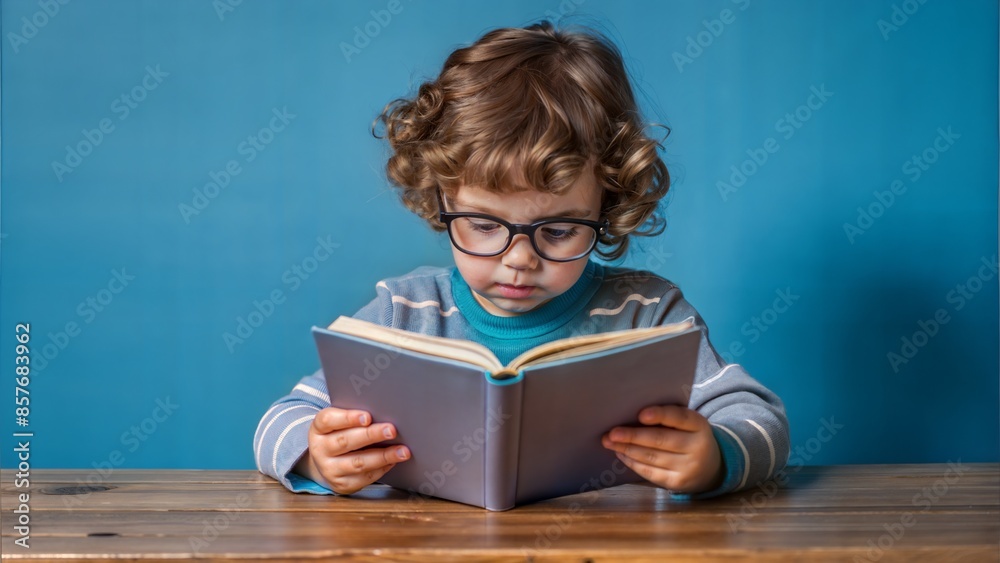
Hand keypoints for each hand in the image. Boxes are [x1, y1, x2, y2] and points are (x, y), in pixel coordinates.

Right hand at [294, 407, 409, 493]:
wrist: (327, 461)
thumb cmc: (340, 434)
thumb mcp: (339, 423)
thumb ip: (355, 417)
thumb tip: (383, 412)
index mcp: (318, 429)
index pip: (328, 420)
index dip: (348, 418)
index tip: (368, 417)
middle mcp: (320, 450)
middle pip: (345, 441)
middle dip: (371, 435)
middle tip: (392, 430)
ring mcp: (329, 469)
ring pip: (358, 463)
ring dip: (383, 456)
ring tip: (402, 451)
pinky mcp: (341, 485)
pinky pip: (364, 478)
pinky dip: (381, 469)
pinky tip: (393, 461)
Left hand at [601, 405, 723, 493]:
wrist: (711, 468)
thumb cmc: (690, 438)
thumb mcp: (689, 425)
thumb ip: (669, 418)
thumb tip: (632, 414)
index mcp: (700, 426)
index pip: (680, 418)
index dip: (660, 415)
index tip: (640, 414)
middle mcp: (697, 447)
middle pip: (660, 440)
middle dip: (633, 436)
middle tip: (612, 432)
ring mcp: (688, 468)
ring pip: (652, 457)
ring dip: (627, 449)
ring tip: (609, 442)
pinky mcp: (678, 483)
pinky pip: (650, 472)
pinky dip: (633, 462)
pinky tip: (621, 454)